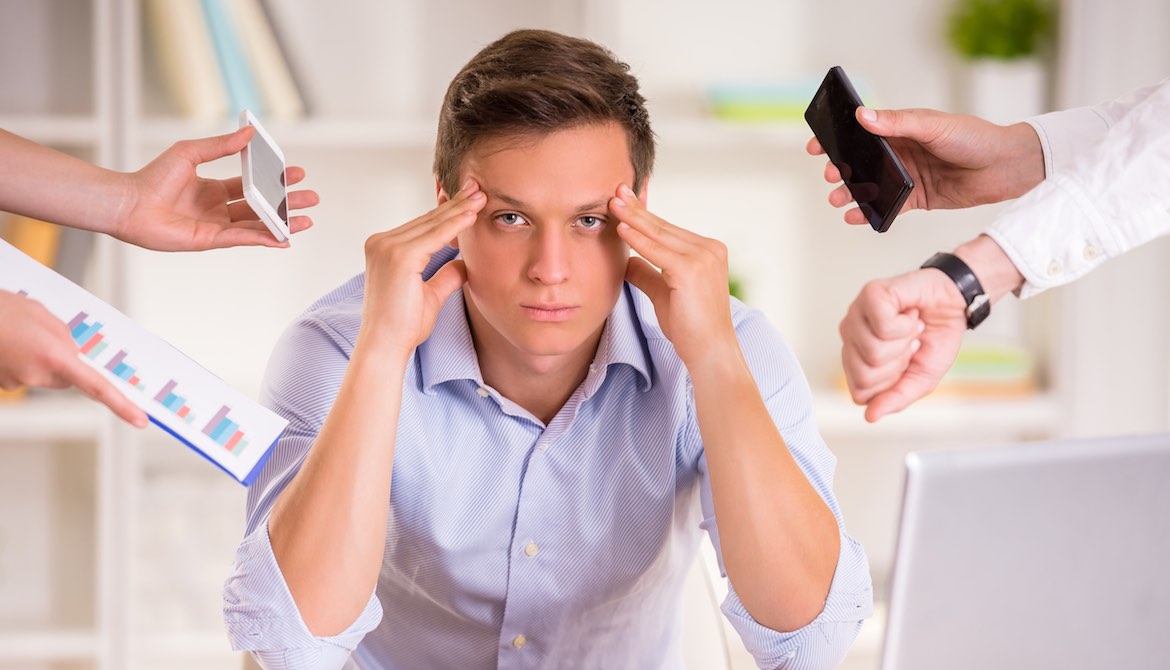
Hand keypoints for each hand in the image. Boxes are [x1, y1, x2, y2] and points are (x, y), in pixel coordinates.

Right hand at [0, 290, 146, 426]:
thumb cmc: (1, 309)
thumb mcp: (43, 315)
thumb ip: (66, 337)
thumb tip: (76, 354)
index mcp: (55, 356)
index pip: (97, 387)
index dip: (121, 405)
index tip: (140, 420)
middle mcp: (38, 375)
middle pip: (70, 378)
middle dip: (66, 361)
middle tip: (44, 336)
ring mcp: (19, 382)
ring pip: (47, 376)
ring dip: (42, 359)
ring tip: (21, 336)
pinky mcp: (4, 384)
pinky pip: (25, 375)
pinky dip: (23, 361)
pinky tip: (10, 343)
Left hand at [117, 126, 319, 249]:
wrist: (129, 203)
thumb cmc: (152, 177)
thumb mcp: (190, 153)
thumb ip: (221, 146)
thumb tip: (249, 133)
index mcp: (212, 189)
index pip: (251, 185)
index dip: (273, 181)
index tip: (295, 173)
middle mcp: (217, 209)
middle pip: (261, 206)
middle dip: (286, 203)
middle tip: (311, 199)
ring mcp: (215, 226)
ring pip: (257, 225)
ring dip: (282, 223)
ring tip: (307, 220)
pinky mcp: (210, 240)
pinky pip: (243, 239)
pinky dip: (264, 239)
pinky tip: (283, 238)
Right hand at [357, 179, 484, 357]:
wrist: (386, 346)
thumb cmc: (403, 326)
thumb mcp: (429, 295)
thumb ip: (445, 275)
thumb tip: (464, 263)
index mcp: (384, 249)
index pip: (422, 227)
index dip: (447, 213)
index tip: (469, 202)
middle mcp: (381, 243)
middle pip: (427, 220)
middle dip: (455, 204)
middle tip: (477, 188)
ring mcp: (387, 247)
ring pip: (432, 223)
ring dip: (459, 209)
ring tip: (481, 195)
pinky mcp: (398, 255)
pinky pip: (435, 235)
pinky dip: (455, 224)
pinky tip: (473, 214)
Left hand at [610, 184, 737, 367]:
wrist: (710, 352)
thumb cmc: (690, 328)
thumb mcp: (664, 293)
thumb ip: (648, 273)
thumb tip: (627, 260)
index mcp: (708, 251)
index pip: (669, 229)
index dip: (644, 215)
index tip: (625, 200)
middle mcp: (709, 249)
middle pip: (664, 226)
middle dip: (638, 208)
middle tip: (616, 190)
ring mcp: (703, 258)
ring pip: (659, 234)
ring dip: (633, 217)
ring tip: (612, 202)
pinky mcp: (691, 270)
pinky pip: (657, 251)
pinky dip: (637, 239)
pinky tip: (621, 228)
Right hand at [808, 107, 1044, 224]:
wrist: (1005, 167)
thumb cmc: (974, 138)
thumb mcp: (933, 126)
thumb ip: (898, 123)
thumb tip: (864, 116)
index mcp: (901, 129)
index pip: (861, 132)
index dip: (837, 138)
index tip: (816, 145)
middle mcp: (900, 153)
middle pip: (860, 162)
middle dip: (840, 169)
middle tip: (831, 175)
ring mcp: (906, 177)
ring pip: (869, 187)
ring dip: (850, 193)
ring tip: (837, 199)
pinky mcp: (915, 199)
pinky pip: (886, 207)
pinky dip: (869, 213)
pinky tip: (855, 217)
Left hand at [839, 270, 966, 421]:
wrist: (957, 305)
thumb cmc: (935, 338)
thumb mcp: (921, 378)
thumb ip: (896, 398)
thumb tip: (870, 416)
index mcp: (856, 357)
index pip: (860, 392)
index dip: (891, 383)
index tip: (906, 363)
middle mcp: (850, 335)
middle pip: (864, 375)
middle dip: (898, 364)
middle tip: (909, 344)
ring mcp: (857, 313)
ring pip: (873, 351)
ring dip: (905, 342)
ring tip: (911, 327)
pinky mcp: (871, 294)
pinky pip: (883, 326)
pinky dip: (907, 325)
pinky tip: (909, 314)